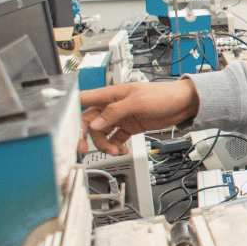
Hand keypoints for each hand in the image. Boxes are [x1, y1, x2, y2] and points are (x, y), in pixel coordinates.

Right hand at [78, 80, 198, 155]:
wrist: (183, 104)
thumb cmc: (163, 95)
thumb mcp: (138, 102)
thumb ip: (115, 111)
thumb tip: (96, 123)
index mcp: (110, 94)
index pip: (83, 99)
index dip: (69, 109)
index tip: (63, 124)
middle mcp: (112, 105)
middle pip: (89, 121)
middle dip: (84, 136)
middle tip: (83, 150)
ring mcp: (120, 117)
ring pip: (102, 133)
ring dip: (104, 144)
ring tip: (115, 151)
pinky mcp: (129, 126)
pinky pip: (115, 138)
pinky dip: (115, 146)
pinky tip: (121, 150)